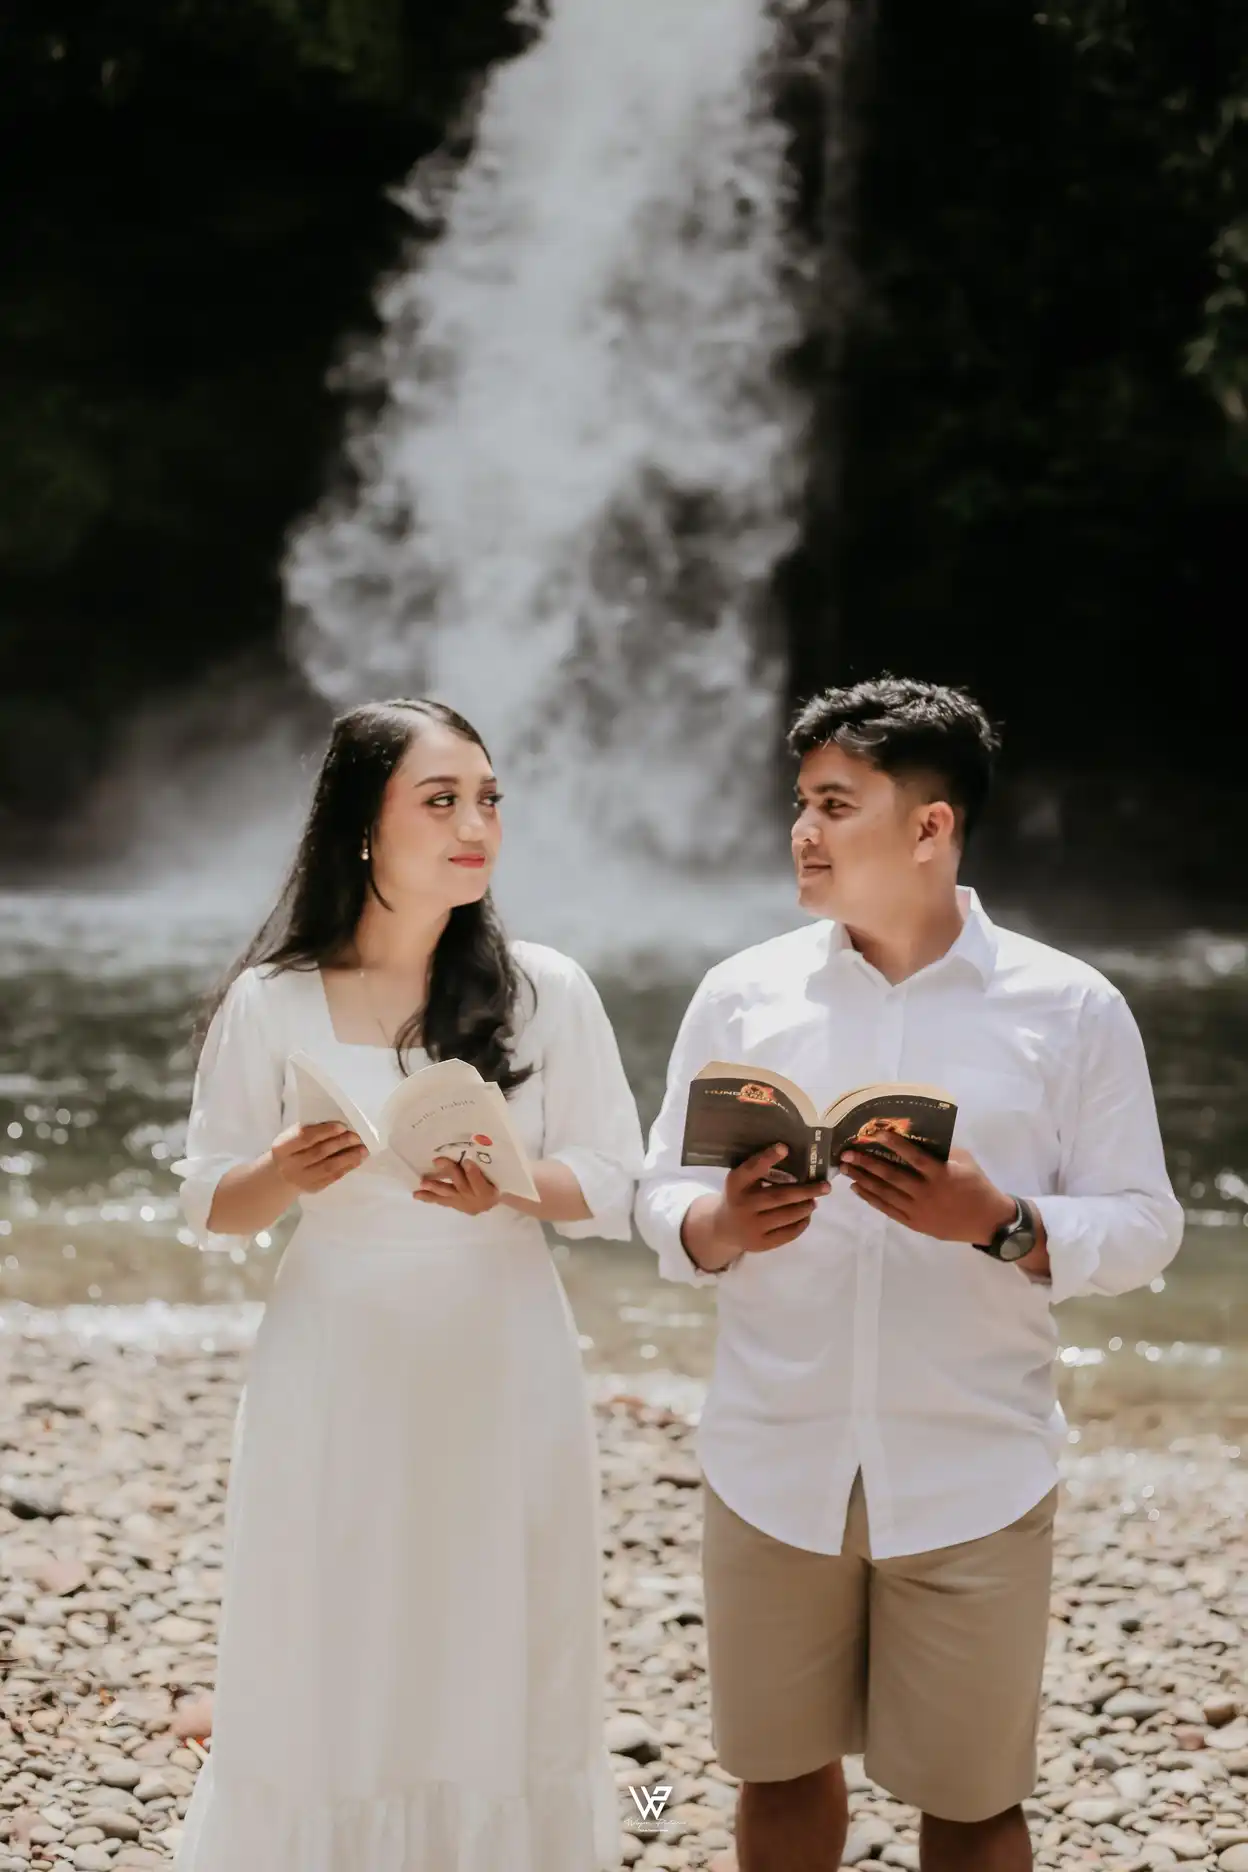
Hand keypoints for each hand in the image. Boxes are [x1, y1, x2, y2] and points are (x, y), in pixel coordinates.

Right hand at [270, 1121, 366, 1192]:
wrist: (280, 1176)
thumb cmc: (291, 1149)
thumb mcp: (290, 1137)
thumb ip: (309, 1131)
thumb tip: (340, 1127)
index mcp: (282, 1147)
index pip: (304, 1137)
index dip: (324, 1131)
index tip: (342, 1126)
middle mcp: (291, 1164)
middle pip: (319, 1152)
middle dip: (341, 1143)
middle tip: (357, 1137)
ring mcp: (302, 1179)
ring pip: (328, 1167)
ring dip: (348, 1157)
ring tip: (363, 1150)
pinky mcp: (313, 1188)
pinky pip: (333, 1177)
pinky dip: (347, 1167)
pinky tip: (357, 1160)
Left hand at [413, 1156, 500, 1214]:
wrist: (494, 1202)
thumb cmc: (494, 1181)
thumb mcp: (496, 1174)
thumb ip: (484, 1167)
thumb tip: (468, 1157)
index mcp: (488, 1190)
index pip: (479, 1181)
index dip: (472, 1172)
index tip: (467, 1161)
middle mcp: (475, 1198)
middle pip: (461, 1184)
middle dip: (449, 1171)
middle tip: (436, 1161)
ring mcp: (464, 1203)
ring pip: (447, 1195)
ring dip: (433, 1188)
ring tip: (421, 1183)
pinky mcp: (456, 1206)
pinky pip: (442, 1202)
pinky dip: (430, 1198)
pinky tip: (418, 1195)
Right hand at [708, 1143, 831, 1256]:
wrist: (723, 1228)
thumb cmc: (740, 1196)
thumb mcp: (742, 1181)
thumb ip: (759, 1171)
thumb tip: (796, 1160)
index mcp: (736, 1184)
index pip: (752, 1169)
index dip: (767, 1158)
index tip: (785, 1148)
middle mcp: (742, 1205)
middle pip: (778, 1197)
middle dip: (805, 1191)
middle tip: (825, 1186)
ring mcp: (751, 1227)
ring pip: (786, 1216)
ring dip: (805, 1207)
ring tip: (814, 1201)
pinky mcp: (760, 1244)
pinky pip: (787, 1234)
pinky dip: (801, 1224)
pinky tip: (806, 1216)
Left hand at [840, 1136, 1014, 1242]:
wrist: (987, 1221)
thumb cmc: (977, 1186)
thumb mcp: (966, 1162)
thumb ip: (943, 1151)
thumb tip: (918, 1136)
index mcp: (941, 1174)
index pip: (912, 1156)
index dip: (893, 1144)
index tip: (874, 1133)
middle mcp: (926, 1192)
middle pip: (891, 1176)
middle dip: (866, 1163)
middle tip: (846, 1153)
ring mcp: (918, 1210)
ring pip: (885, 1193)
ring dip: (863, 1180)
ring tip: (846, 1169)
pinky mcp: (915, 1223)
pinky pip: (888, 1210)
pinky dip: (872, 1199)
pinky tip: (858, 1189)